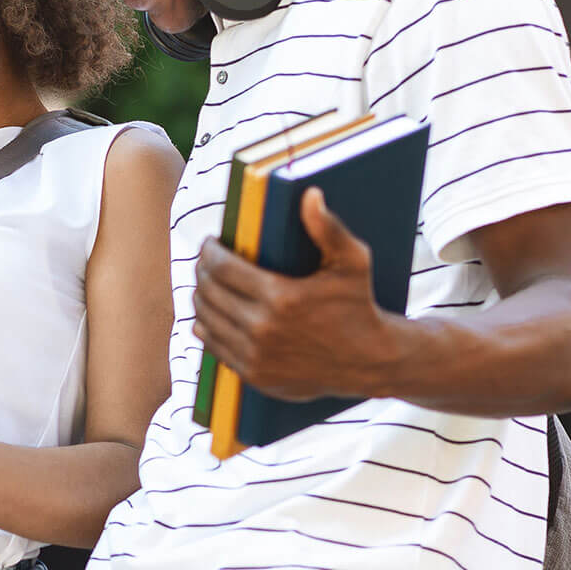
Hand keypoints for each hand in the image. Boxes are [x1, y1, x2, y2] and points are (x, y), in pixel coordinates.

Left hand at [193, 187, 402, 400]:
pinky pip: (214, 346)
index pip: (222, 268)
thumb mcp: (352, 263)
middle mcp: (262, 329)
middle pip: (209, 292)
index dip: (209, 252)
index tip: (209, 243)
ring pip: (206, 319)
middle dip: (202, 272)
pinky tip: (209, 314)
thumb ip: (328, 228)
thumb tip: (309, 194)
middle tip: (205, 261)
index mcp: (281, 297)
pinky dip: (207, 327)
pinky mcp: (254, 375)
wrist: (369, 363)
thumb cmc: (359, 306)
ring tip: (206, 284)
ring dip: (201, 298)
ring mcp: (256, 355)